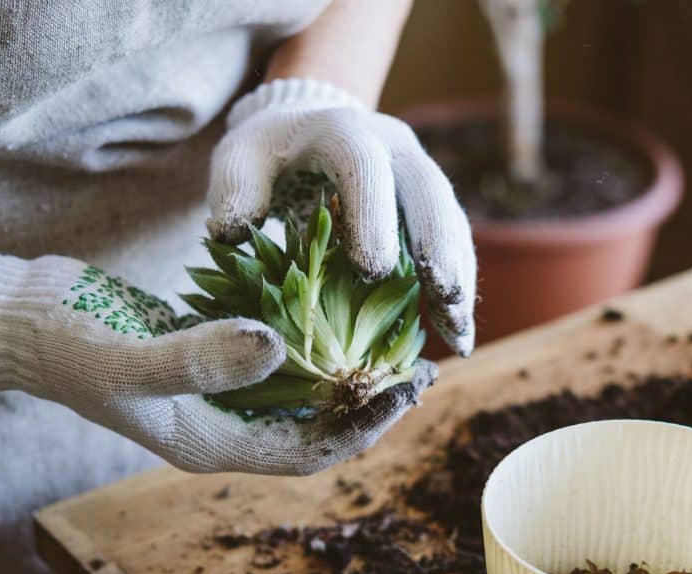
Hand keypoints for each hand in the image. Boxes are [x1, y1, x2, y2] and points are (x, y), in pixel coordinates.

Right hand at [0, 243, 435, 474]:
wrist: (20, 316)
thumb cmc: (66, 343)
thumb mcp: (130, 356)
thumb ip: (202, 359)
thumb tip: (282, 348)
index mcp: (211, 444)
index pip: (309, 451)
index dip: (363, 427)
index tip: (406, 389)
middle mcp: (222, 426)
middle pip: (316, 429)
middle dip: (369, 404)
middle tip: (420, 366)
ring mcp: (216, 393)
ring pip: (302, 396)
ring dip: (347, 374)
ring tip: (394, 343)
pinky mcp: (210, 356)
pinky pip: (278, 360)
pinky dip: (313, 344)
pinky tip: (339, 312)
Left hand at [206, 77, 476, 356]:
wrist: (307, 125)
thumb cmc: (270, 150)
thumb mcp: (240, 156)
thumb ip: (234, 187)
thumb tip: (232, 232)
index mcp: (344, 131)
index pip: (365, 167)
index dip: (373, 216)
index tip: (372, 270)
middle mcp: (394, 147)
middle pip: (428, 191)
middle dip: (439, 247)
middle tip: (445, 299)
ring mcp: (419, 173)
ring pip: (450, 219)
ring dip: (459, 275)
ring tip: (459, 330)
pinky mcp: (430, 204)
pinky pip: (453, 241)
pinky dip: (458, 285)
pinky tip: (458, 330)